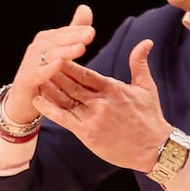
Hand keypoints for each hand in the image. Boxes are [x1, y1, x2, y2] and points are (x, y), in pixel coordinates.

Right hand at [3, 5, 96, 123]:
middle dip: (74, 37)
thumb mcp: (60, 51)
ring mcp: (29, 64)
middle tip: (90, 35)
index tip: (91, 31)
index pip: (63, 32)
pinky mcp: (26, 80)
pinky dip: (49, 68)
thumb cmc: (43, 73)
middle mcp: (36, 49)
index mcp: (45, 40)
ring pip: (49, 55)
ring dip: (66, 50)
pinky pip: (38, 73)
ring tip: (81, 48)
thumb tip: (85, 8)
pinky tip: (60, 64)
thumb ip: (73, 31)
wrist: (22, 100)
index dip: (76, 30)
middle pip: (57, 41)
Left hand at [34, 39, 172, 170]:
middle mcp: (100, 101)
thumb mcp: (146, 87)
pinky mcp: (88, 133)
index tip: (55, 55)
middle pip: (71, 83)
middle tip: (38, 63)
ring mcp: (93, 117)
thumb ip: (139, 63)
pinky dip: (49, 109)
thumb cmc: (150, 118)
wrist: (155, 148)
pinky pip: (63, 118)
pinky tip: (38, 99)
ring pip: (65, 99)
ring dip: (49, 88)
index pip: (84, 72)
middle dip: (54, 73)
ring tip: (34, 78)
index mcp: (112, 88)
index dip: (68, 63)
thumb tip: (145, 41)